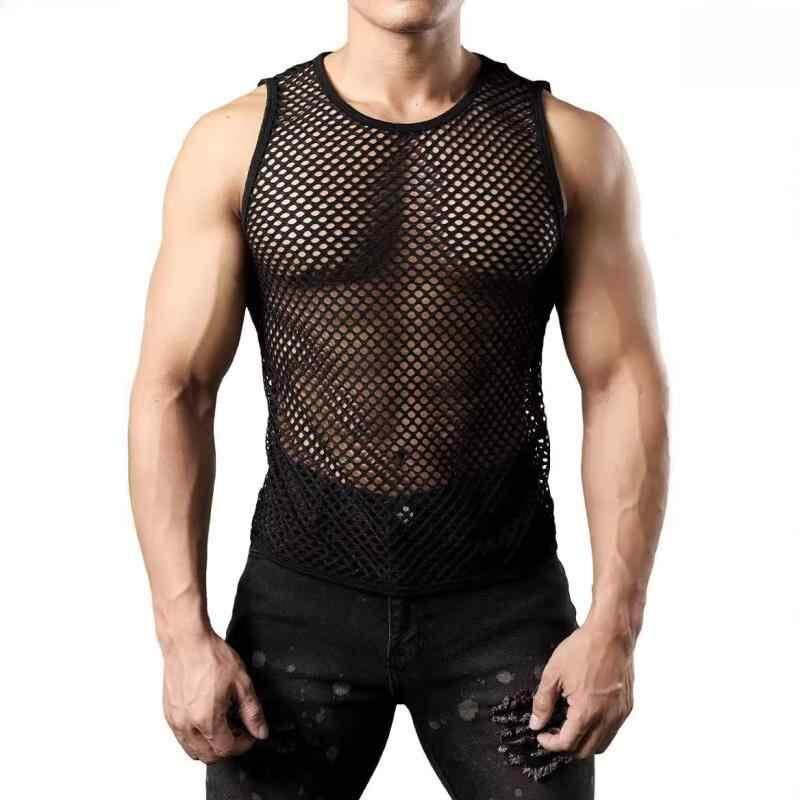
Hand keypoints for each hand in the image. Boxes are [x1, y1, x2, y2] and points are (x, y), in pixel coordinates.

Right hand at [162, 631, 267, 762]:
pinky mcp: (168, 713)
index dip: (243, 745)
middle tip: (239, 732)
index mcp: (207, 719)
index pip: (226, 749)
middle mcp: (187, 725)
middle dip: (227, 748)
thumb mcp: (241, 682)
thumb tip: (260, 731)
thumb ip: (252, 711)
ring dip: (210, 746)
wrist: (186, 641)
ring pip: (193, 750)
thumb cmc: (210, 656)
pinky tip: (207, 720)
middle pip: (208, 756)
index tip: (250, 734)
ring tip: (224, 727)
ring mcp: (175, 721)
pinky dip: (196, 738)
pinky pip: (182, 738)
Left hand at [528, 620, 633, 758]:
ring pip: (601, 744)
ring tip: (569, 723)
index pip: (567, 743)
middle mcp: (606, 718)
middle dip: (566, 745)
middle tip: (553, 730)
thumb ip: (543, 702)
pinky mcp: (627, 707)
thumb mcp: (553, 673)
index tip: (541, 734)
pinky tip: (586, 713)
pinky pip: (612, 731)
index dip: (550, 743)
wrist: (611, 633)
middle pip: (585, 751)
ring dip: (584, 740)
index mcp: (586, 711)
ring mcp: (619, 714)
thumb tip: (536, 723)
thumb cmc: (583, 649)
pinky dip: (598, 731)